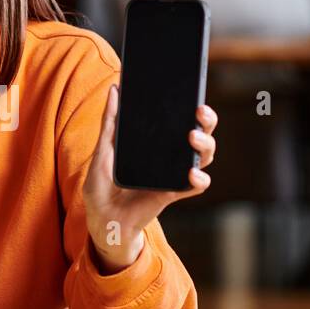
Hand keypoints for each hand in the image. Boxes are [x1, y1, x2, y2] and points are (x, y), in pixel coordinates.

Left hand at [81, 85, 217, 272]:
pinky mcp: (173, 193)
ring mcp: (174, 174)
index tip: (192, 93)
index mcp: (156, 142)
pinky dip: (199, 179)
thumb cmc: (102, 185)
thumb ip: (110, 122)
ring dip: (205, 145)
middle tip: (199, 111)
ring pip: (204, 156)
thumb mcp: (103, 150)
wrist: (102, 219)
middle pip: (200, 134)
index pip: (180, 120)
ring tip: (192, 137)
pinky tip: (191, 173)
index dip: (191, 106)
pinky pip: (195, 186)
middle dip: (207, 121)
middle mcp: (171, 156)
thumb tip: (115, 89)